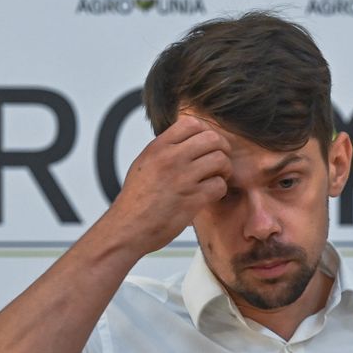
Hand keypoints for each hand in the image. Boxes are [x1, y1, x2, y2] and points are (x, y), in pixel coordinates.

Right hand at [103, 114, 230, 255]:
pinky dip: (219, 190)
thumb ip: (164, 150)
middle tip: (219, 162)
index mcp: (157, 147)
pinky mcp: (192, 199)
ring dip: (224, 170)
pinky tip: (210, 194)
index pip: (191, 123)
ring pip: (220, 160)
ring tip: (217, 178)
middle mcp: (170, 159)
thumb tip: (185, 141)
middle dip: (222, 149)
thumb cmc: (135, 200)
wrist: (127, 228)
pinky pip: (219, 185)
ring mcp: (182, 179)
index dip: (205, 132)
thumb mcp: (144, 164)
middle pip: (212, 138)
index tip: (206, 146)